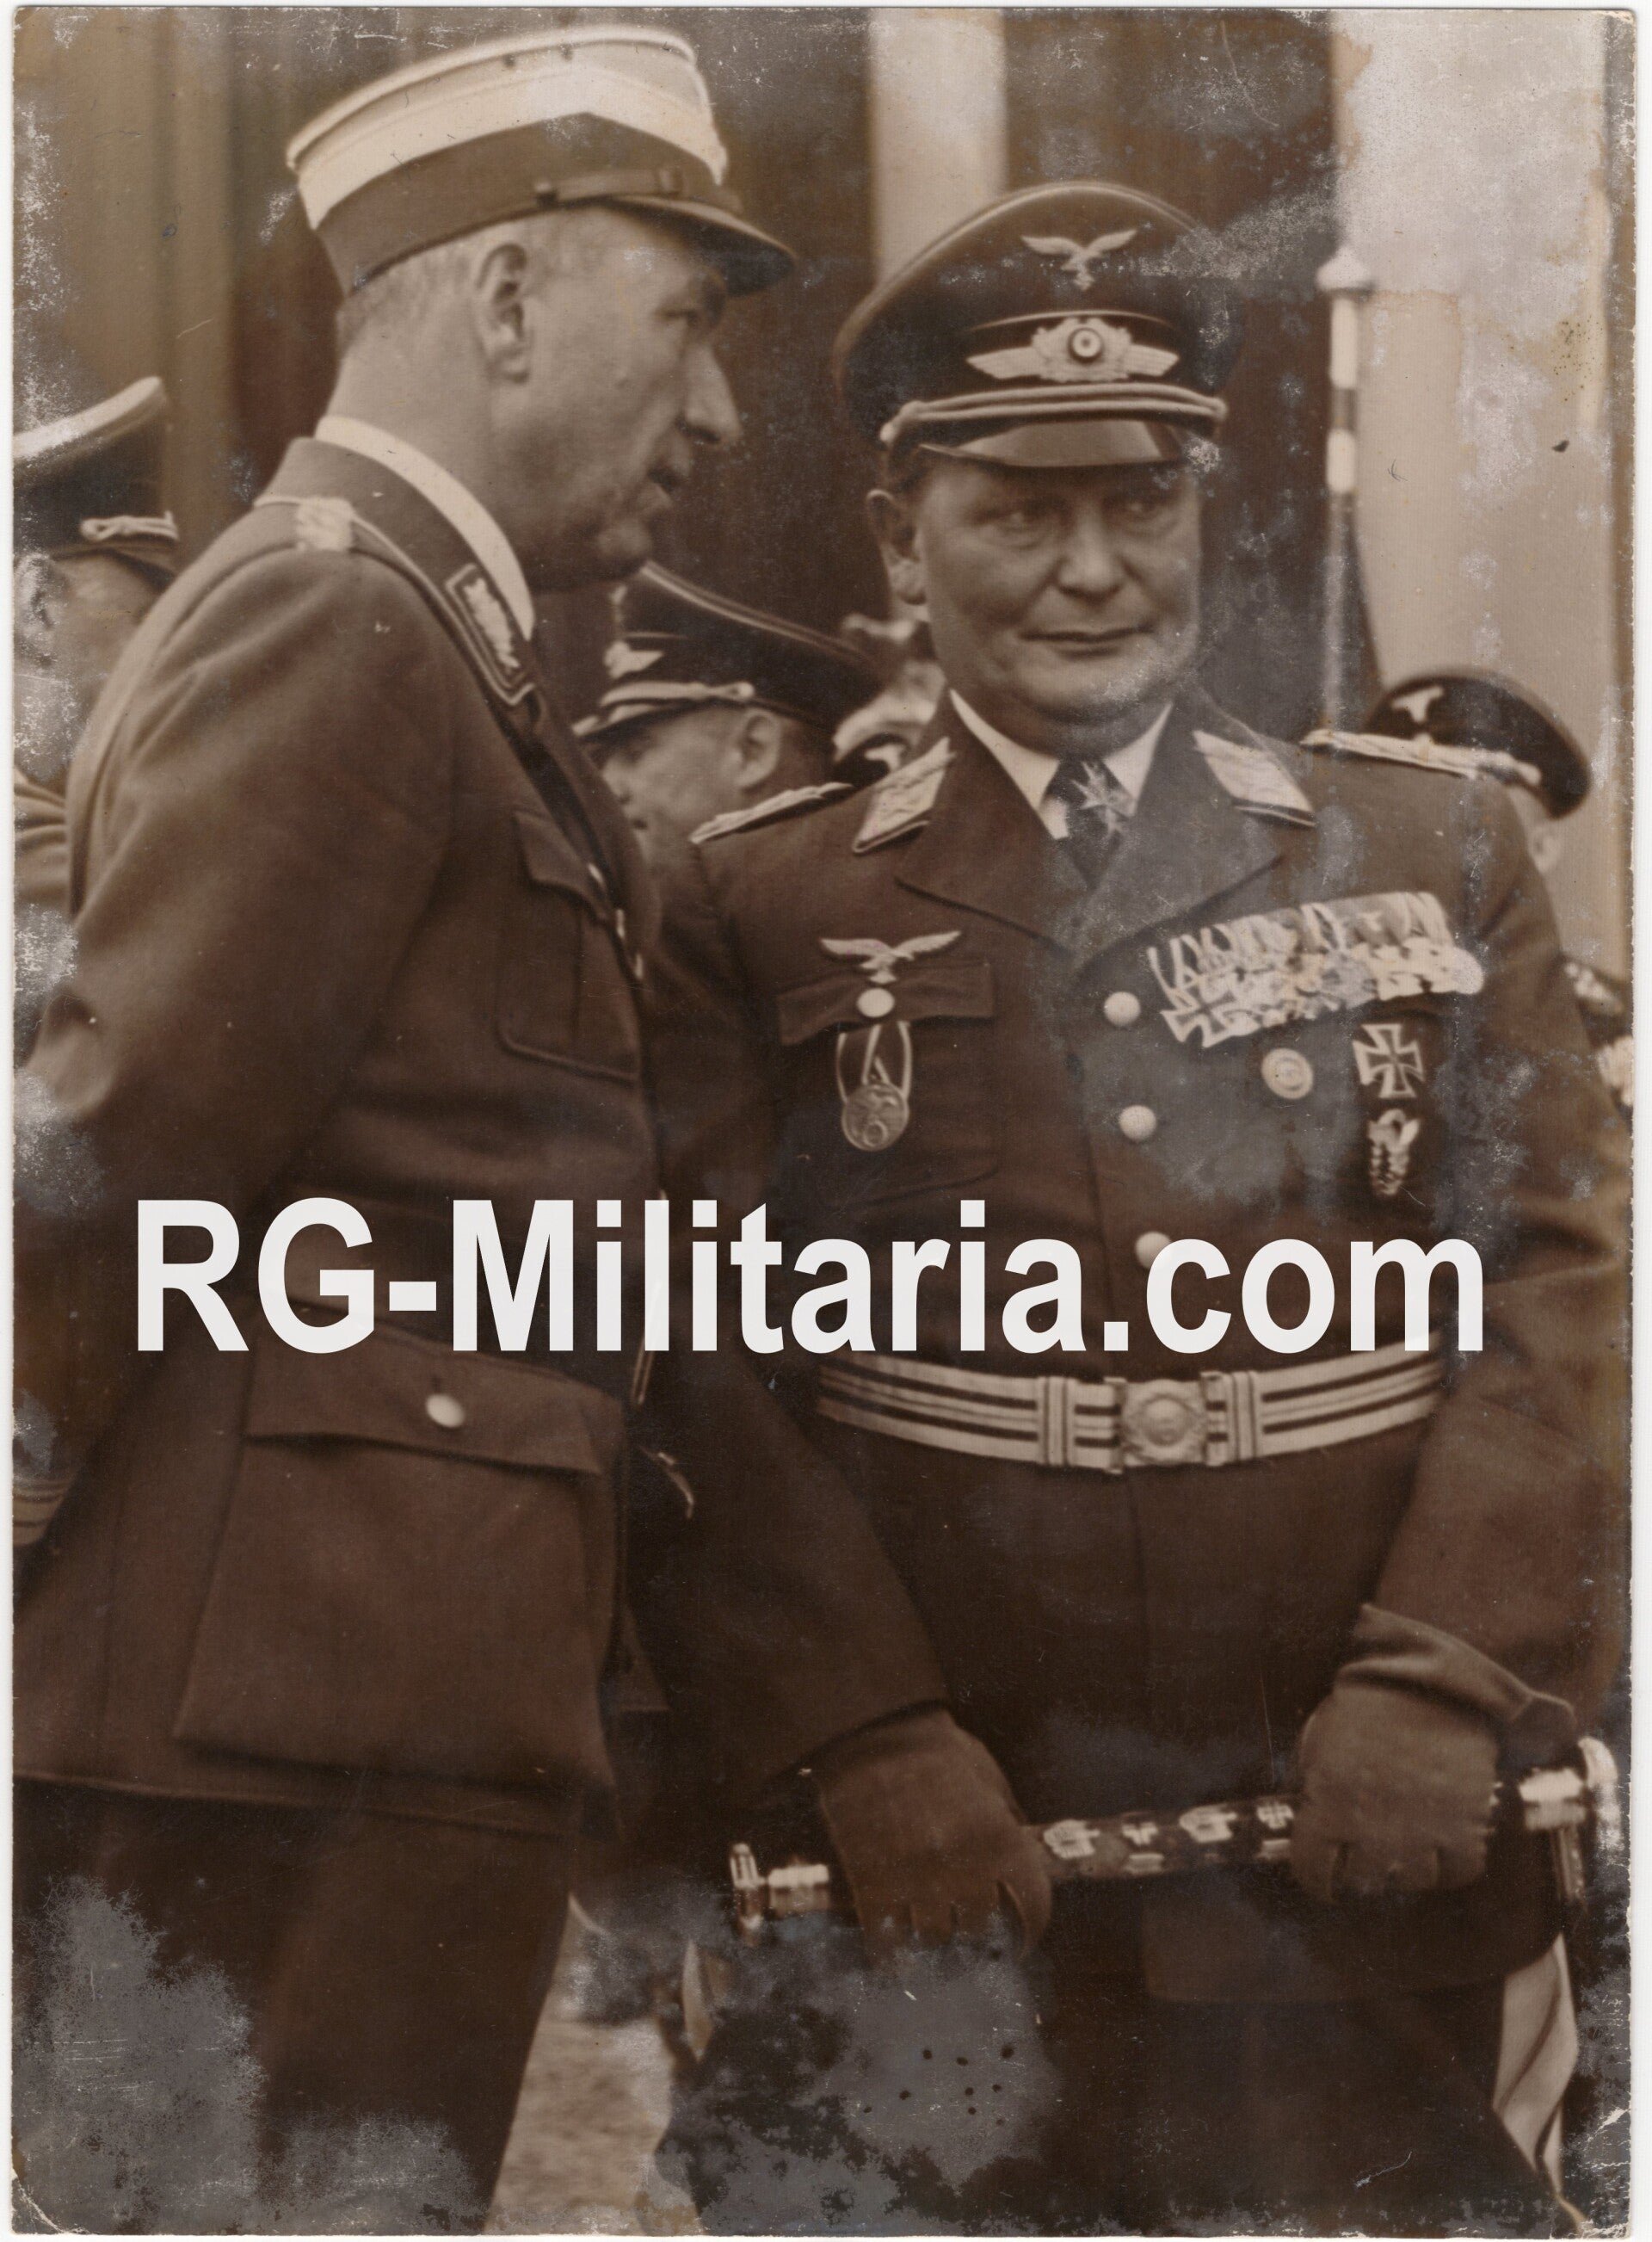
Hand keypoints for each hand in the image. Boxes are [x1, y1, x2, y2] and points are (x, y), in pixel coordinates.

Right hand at [811, 1706, 1052, 1963]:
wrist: (874, 1734)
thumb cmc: (937, 1750)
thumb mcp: (989, 1777)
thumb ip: (1009, 1820)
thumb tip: (1023, 1855)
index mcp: (999, 1840)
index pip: (1032, 1905)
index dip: (1030, 1929)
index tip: (1021, 1940)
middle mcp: (964, 1869)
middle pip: (979, 1928)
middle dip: (973, 1923)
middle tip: (962, 1916)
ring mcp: (916, 1881)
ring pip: (934, 1937)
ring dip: (932, 1932)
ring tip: (925, 1921)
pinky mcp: (873, 1887)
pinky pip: (886, 1940)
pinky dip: (890, 1950)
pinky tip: (891, 1950)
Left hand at [1290, 1677, 1499, 1903]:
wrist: (1429, 1680)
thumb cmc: (1369, 1705)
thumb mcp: (1322, 1743)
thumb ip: (1316, 1788)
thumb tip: (1315, 1822)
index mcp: (1329, 1803)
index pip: (1313, 1872)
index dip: (1316, 1879)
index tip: (1323, 1877)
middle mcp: (1373, 1828)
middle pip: (1362, 1882)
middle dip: (1359, 1872)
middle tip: (1363, 1857)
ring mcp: (1422, 1831)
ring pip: (1409, 1881)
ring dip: (1403, 1869)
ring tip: (1403, 1847)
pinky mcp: (1465, 1824)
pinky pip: (1459, 1871)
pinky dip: (1449, 1866)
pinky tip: (1440, 1848)